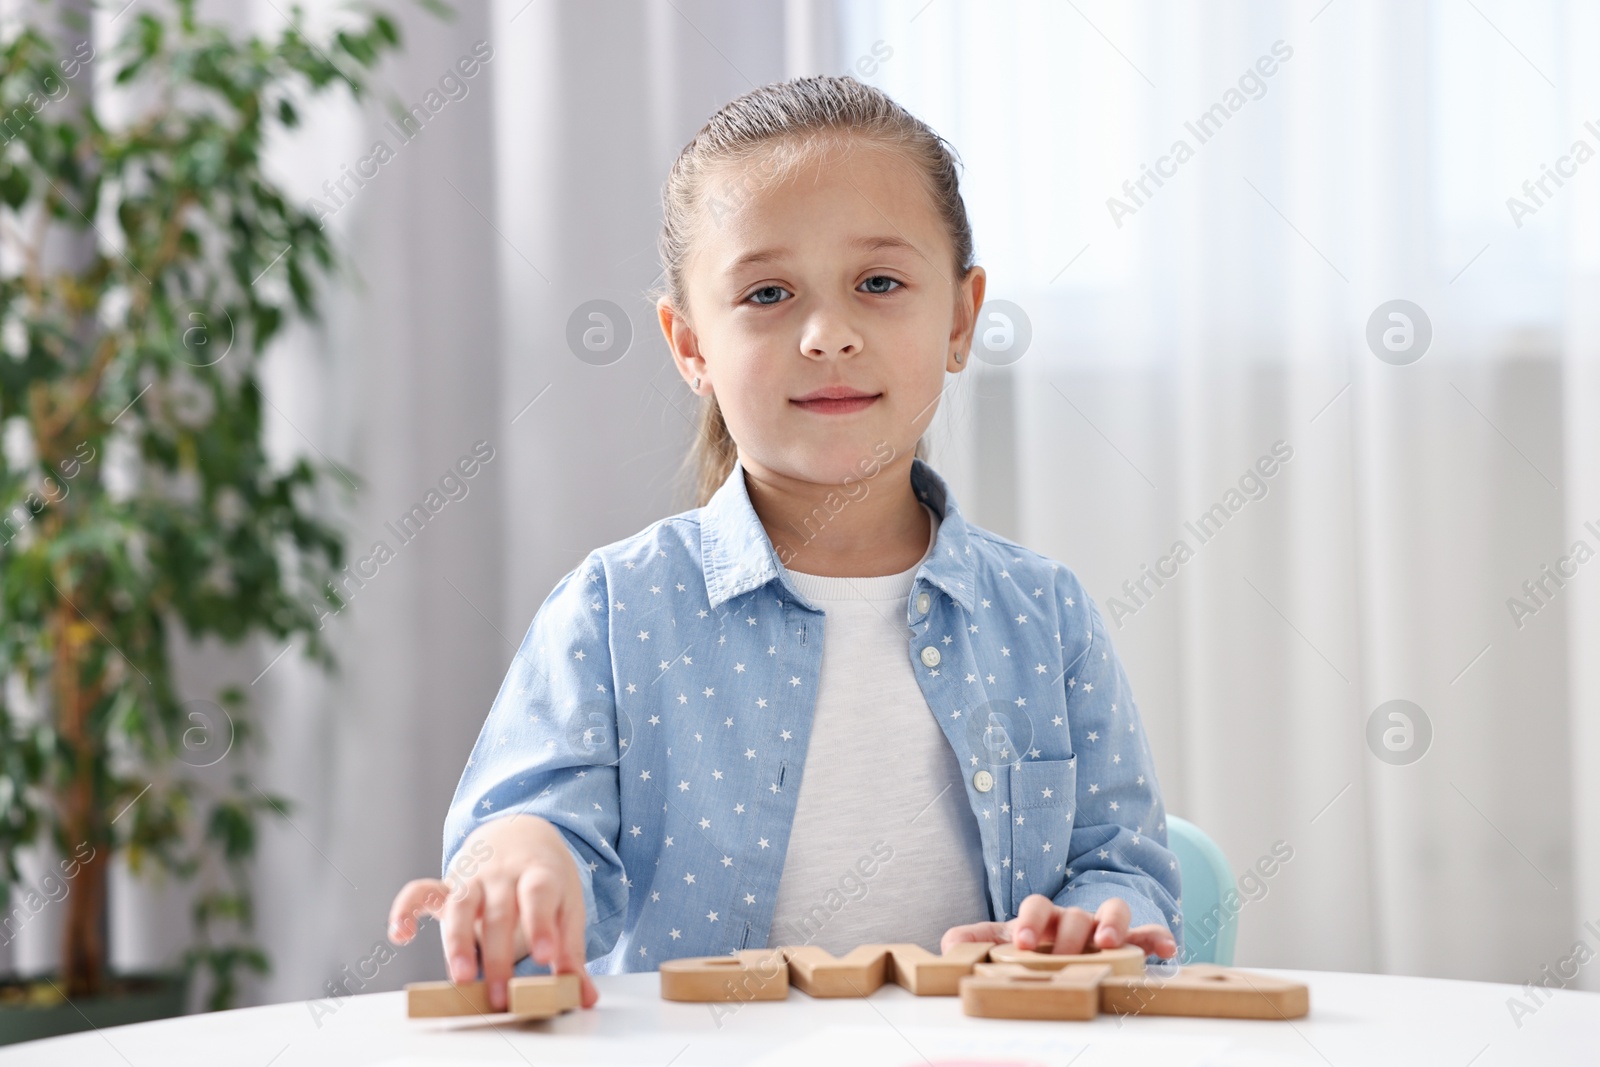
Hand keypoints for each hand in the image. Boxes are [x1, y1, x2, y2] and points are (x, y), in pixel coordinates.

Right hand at [387, 814, 599, 1010]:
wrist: (520, 832)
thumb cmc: (546, 880)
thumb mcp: (567, 906)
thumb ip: (571, 951)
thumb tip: (585, 996)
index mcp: (539, 874)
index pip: (539, 895)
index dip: (542, 925)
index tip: (547, 957)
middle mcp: (503, 874)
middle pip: (499, 912)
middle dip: (499, 956)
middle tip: (503, 995)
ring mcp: (471, 878)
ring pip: (460, 907)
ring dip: (458, 943)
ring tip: (462, 978)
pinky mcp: (446, 885)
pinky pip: (419, 892)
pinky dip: (405, 910)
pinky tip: (400, 935)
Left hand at [940, 893, 1176, 959]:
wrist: (1069, 939)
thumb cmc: (1035, 944)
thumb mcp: (1004, 944)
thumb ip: (978, 943)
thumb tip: (947, 945)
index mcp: (1042, 918)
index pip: (1035, 908)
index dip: (1029, 923)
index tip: (1023, 943)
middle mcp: (1074, 918)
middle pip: (1074, 914)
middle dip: (1069, 932)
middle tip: (1063, 952)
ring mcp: (1104, 926)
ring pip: (1112, 912)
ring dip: (1112, 924)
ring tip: (1110, 943)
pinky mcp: (1133, 940)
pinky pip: (1147, 932)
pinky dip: (1156, 937)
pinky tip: (1167, 948)